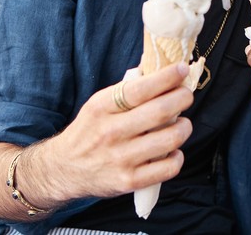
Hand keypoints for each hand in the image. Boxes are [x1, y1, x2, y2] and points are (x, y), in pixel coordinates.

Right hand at [33, 62, 194, 203]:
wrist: (64, 168)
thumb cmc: (89, 130)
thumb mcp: (98, 104)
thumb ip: (127, 90)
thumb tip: (161, 71)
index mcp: (102, 107)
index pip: (139, 89)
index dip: (166, 77)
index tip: (181, 70)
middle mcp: (110, 132)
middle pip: (159, 112)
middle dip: (182, 98)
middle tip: (186, 95)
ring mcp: (120, 158)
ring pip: (169, 139)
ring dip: (184, 127)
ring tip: (182, 123)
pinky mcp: (129, 181)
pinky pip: (167, 168)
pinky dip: (178, 157)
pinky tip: (173, 150)